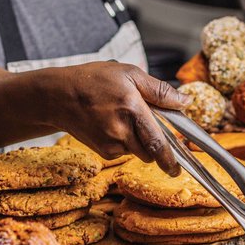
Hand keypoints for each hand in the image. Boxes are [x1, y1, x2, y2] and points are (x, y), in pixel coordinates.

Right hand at [55, 62, 190, 175]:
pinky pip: (124, 152)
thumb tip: (185, 102)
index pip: (157, 142)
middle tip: (148, 126)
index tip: (178, 169)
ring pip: (138, 152)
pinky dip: (125, 142)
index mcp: (132, 108)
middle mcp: (121, 130)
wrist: (59, 96)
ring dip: (140, 141)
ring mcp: (110, 144)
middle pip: (150, 152)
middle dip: (156, 145)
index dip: (170, 159)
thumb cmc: (94, 81)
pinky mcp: (103, 151)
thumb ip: (160, 91)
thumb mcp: (130, 74)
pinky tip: (113, 125)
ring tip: (125, 118)